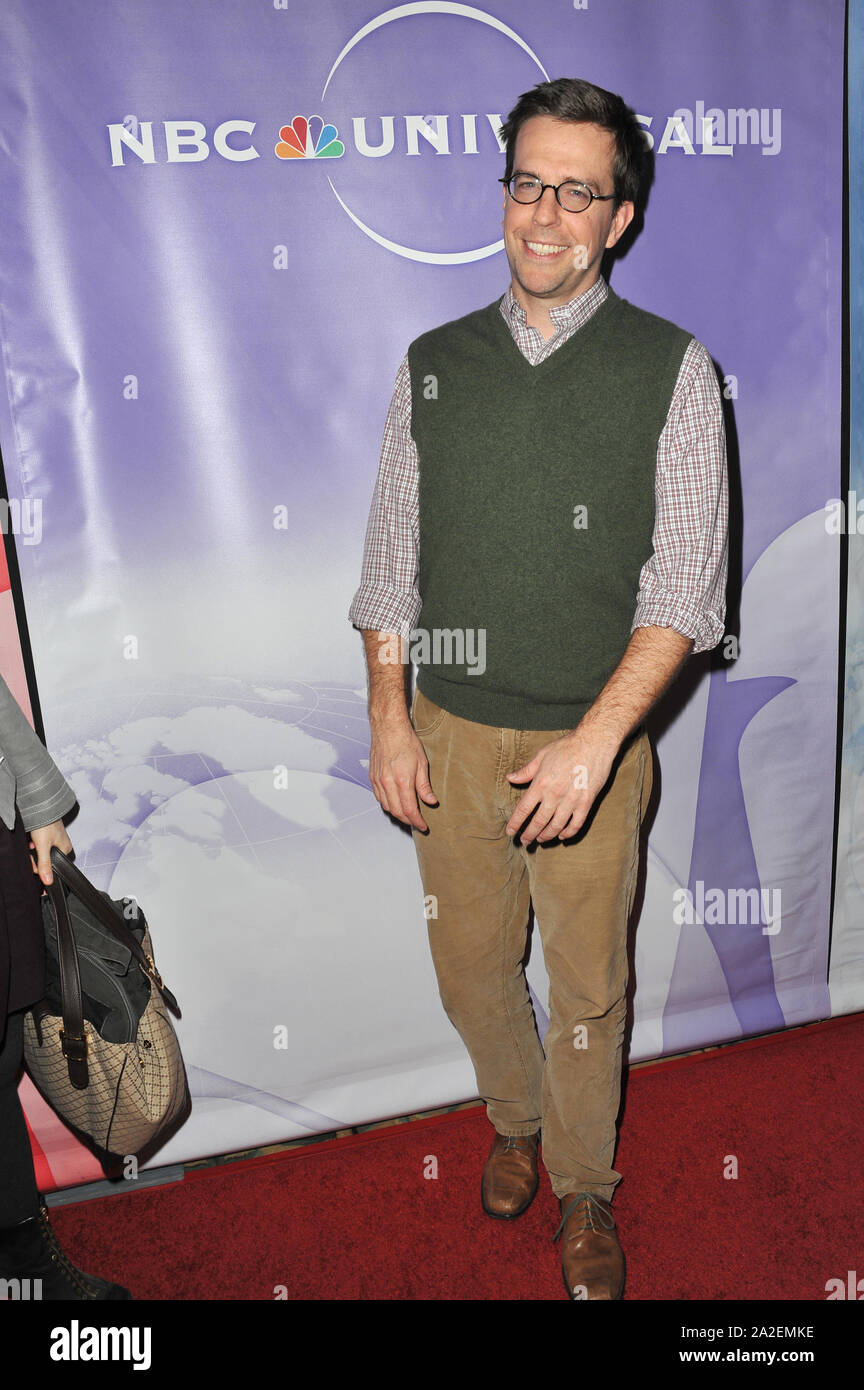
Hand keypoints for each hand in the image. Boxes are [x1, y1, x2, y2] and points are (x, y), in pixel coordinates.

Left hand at [28, 820, 73, 885]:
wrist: (41, 806)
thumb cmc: (46, 823)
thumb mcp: (43, 846)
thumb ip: (45, 864)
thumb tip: (48, 880)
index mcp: (65, 849)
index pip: (53, 866)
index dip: (41, 867)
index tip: (34, 864)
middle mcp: (62, 844)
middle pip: (46, 859)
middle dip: (36, 857)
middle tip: (31, 850)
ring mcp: (55, 839)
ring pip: (42, 852)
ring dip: (34, 850)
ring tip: (32, 842)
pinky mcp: (49, 834)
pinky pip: (40, 845)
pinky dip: (34, 844)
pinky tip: (32, 839)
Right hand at [369, 718, 438, 831]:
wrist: (388, 728)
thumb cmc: (406, 742)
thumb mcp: (422, 763)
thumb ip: (424, 786)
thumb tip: (431, 801)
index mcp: (402, 780)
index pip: (409, 810)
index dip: (417, 821)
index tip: (423, 826)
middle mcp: (387, 783)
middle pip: (397, 812)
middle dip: (408, 821)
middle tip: (417, 823)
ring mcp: (378, 781)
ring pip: (386, 807)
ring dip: (397, 814)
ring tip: (408, 816)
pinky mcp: (372, 778)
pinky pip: (379, 798)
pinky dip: (388, 805)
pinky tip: (395, 804)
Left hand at [505, 730, 616, 844]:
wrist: (594, 743)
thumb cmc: (567, 746)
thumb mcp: (542, 755)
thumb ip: (526, 771)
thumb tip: (510, 778)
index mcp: (541, 784)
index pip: (523, 809)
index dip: (516, 823)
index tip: (511, 831)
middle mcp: (554, 795)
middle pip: (538, 822)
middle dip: (529, 834)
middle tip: (524, 841)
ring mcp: (571, 801)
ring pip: (556, 826)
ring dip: (546, 836)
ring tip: (540, 840)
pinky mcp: (586, 803)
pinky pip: (576, 824)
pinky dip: (568, 833)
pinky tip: (562, 835)